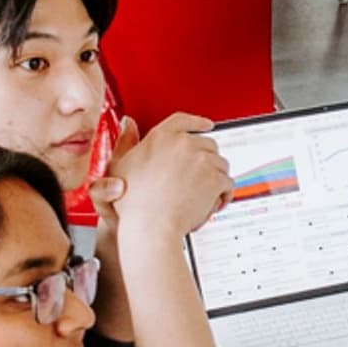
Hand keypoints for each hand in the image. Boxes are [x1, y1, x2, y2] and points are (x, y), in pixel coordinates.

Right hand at [108, 113, 229, 237]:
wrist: (150, 226)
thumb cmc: (133, 202)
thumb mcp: (119, 165)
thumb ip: (126, 141)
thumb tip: (130, 124)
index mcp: (161, 137)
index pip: (183, 120)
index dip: (197, 123)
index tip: (206, 125)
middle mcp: (184, 144)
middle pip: (206, 144)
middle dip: (206, 161)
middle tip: (199, 179)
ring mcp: (202, 160)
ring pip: (220, 164)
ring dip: (215, 179)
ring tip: (202, 195)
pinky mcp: (215, 178)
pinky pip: (228, 183)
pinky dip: (223, 195)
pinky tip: (212, 204)